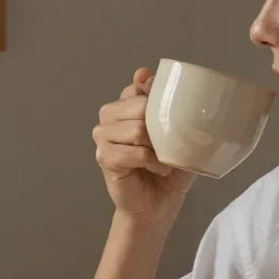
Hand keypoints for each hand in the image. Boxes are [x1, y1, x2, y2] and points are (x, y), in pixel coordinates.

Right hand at [95, 67, 195, 229]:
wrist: (157, 206)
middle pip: (137, 105)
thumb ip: (163, 102)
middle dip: (159, 125)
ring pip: (137, 129)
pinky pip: (136, 152)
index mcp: (122, 108)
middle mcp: (108, 119)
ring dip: (158, 147)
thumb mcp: (174, 133)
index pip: (135, 89)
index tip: (168, 112)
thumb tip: (146, 73)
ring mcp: (103, 139)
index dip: (154, 98)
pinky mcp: (105, 159)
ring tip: (163, 159)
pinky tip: (157, 169)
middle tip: (167, 145)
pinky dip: (153, 162)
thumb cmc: (166, 169)